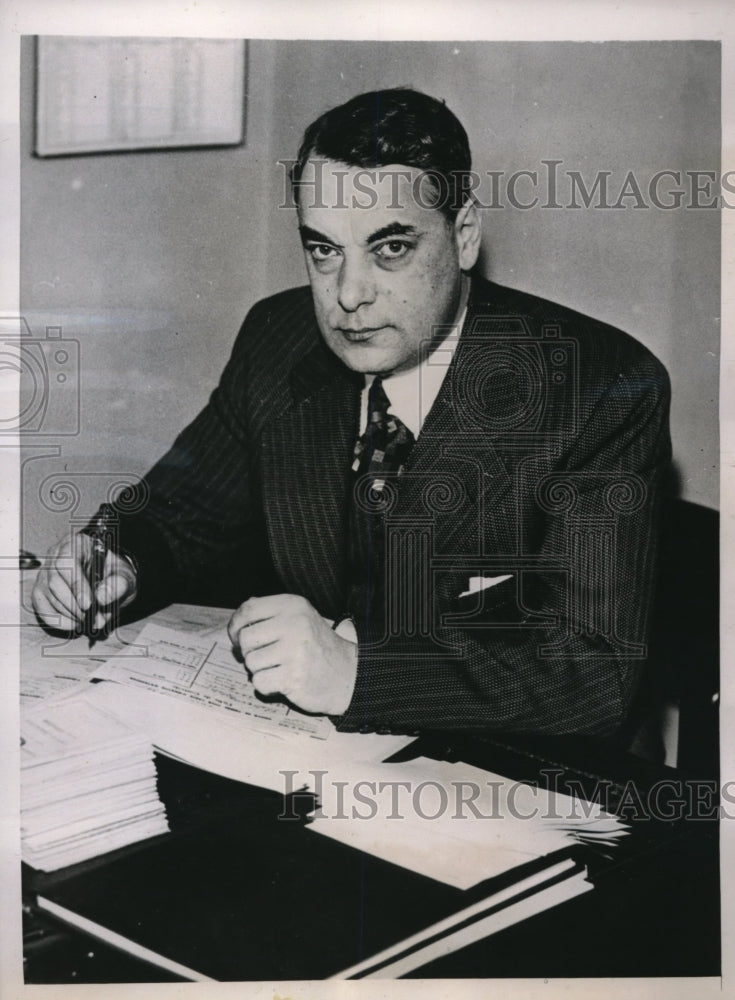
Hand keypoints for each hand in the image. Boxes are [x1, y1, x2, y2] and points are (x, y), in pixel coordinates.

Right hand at [31, 532, 137, 632]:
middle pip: (54, 580)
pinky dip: (58, 620)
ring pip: (47, 595)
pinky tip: (74, 624)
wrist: (111, 580)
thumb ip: (117, 585)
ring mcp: (46, 573)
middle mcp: (56, 555)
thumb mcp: (125, 577)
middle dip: (73, 604)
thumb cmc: (115, 575)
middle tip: (90, 617)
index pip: (68, 561)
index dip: (76, 584)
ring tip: (87, 621)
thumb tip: (101, 597)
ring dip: (68, 614)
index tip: (88, 604)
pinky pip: (42, 608)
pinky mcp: (41, 590)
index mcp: (78, 544)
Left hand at [227, 594, 356, 715]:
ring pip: (251, 662)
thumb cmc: (315, 647)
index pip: (248, 609)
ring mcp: (295, 651)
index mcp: (294, 605)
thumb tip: (238, 619)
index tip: (237, 637)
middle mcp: (295, 624)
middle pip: (245, 638)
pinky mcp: (293, 677)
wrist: (346, 674)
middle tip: (264, 657)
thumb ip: (270, 614)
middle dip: (248, 652)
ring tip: (279, 668)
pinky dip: (266, 686)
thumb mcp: (299, 618)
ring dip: (259, 670)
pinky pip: (259, 682)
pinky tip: (282, 681)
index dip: (236, 625)